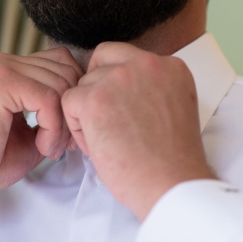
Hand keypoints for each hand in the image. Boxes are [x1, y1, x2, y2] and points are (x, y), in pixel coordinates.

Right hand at [0, 47, 82, 219]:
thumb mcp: (33, 130)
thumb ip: (54, 111)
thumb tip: (86, 101)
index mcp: (10, 68)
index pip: (63, 63)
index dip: (73, 98)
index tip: (68, 134)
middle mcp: (4, 61)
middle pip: (67, 70)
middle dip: (72, 111)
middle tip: (62, 145)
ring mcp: (1, 69)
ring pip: (61, 85)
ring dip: (63, 125)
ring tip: (49, 148)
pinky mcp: (1, 84)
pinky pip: (49, 99)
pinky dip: (54, 128)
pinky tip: (43, 146)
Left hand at [62, 42, 215, 220]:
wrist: (171, 183)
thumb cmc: (171, 161)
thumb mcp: (173, 110)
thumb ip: (151, 91)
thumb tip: (119, 91)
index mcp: (170, 67)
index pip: (126, 58)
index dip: (114, 83)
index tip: (118, 109)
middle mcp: (147, 64)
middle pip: (100, 63)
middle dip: (96, 91)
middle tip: (104, 122)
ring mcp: (120, 78)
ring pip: (83, 85)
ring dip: (87, 114)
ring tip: (108, 142)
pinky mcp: (95, 99)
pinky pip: (69, 102)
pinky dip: (77, 127)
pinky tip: (98, 146)